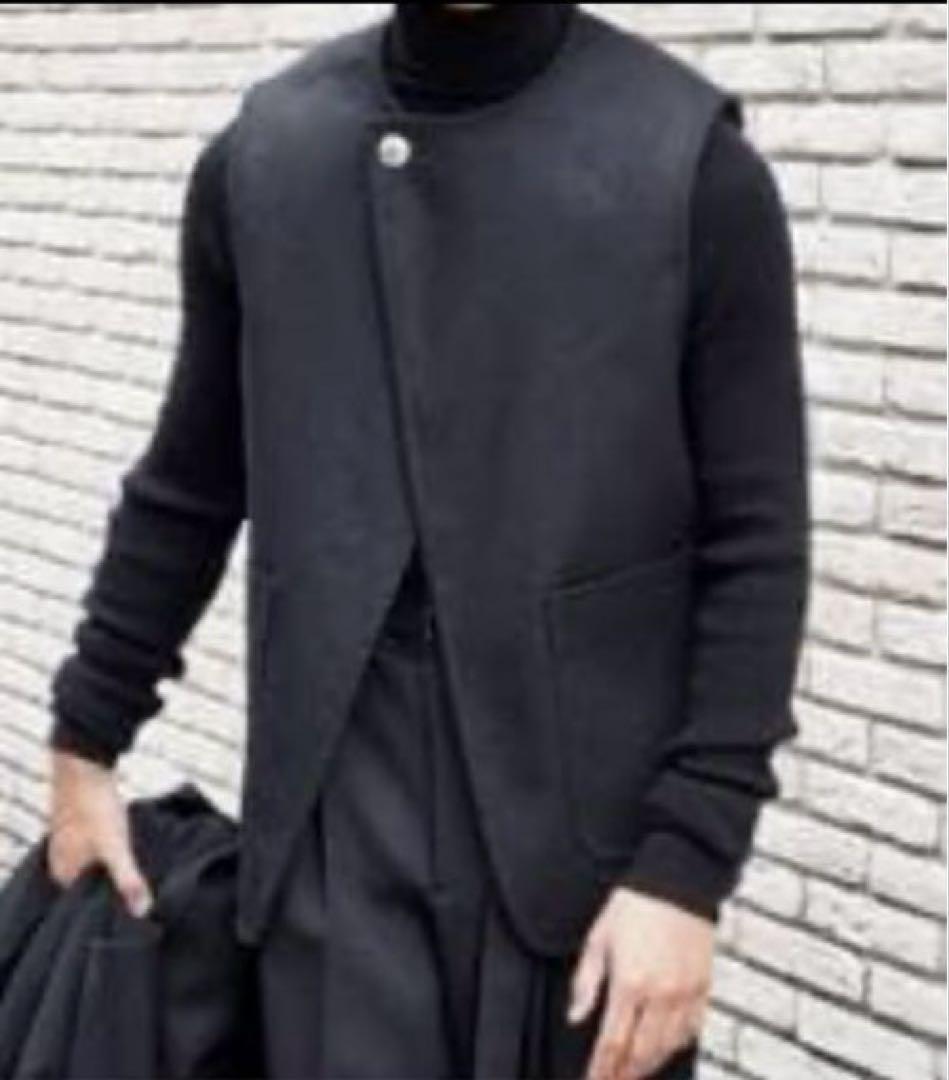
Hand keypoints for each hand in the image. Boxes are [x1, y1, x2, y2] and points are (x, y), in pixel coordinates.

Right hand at [47, 750, 152, 917]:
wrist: (84, 763)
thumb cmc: (95, 807)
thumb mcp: (115, 848)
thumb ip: (127, 880)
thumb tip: (143, 912)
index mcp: (62, 874)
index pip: (87, 904)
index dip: (111, 907)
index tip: (136, 909)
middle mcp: (59, 861)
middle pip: (91, 884)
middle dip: (113, 887)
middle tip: (143, 890)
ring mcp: (68, 841)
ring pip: (94, 865)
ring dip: (114, 867)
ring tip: (139, 870)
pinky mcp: (79, 824)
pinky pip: (97, 847)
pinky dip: (111, 850)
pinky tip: (127, 848)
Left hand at [568, 887, 713, 1078]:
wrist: (677, 880)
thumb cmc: (635, 903)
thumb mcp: (599, 937)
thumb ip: (586, 981)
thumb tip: (575, 1016)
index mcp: (629, 983)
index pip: (612, 1043)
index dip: (601, 1069)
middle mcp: (660, 994)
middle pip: (641, 1053)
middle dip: (624, 1074)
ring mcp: (686, 993)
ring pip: (668, 1047)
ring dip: (649, 1064)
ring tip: (633, 1071)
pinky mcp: (704, 987)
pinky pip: (693, 1030)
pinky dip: (677, 1045)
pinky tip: (665, 1046)